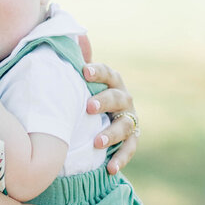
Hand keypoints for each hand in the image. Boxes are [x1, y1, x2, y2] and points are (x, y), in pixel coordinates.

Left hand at [78, 35, 138, 173]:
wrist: (95, 119)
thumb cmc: (82, 94)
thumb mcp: (77, 79)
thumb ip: (75, 60)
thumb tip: (73, 36)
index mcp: (112, 82)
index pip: (108, 73)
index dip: (98, 72)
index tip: (83, 71)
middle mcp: (123, 99)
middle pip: (118, 97)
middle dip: (105, 102)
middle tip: (88, 107)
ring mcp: (129, 120)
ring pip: (125, 125)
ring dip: (112, 133)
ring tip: (96, 143)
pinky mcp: (131, 139)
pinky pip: (129, 149)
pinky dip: (121, 159)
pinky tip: (110, 169)